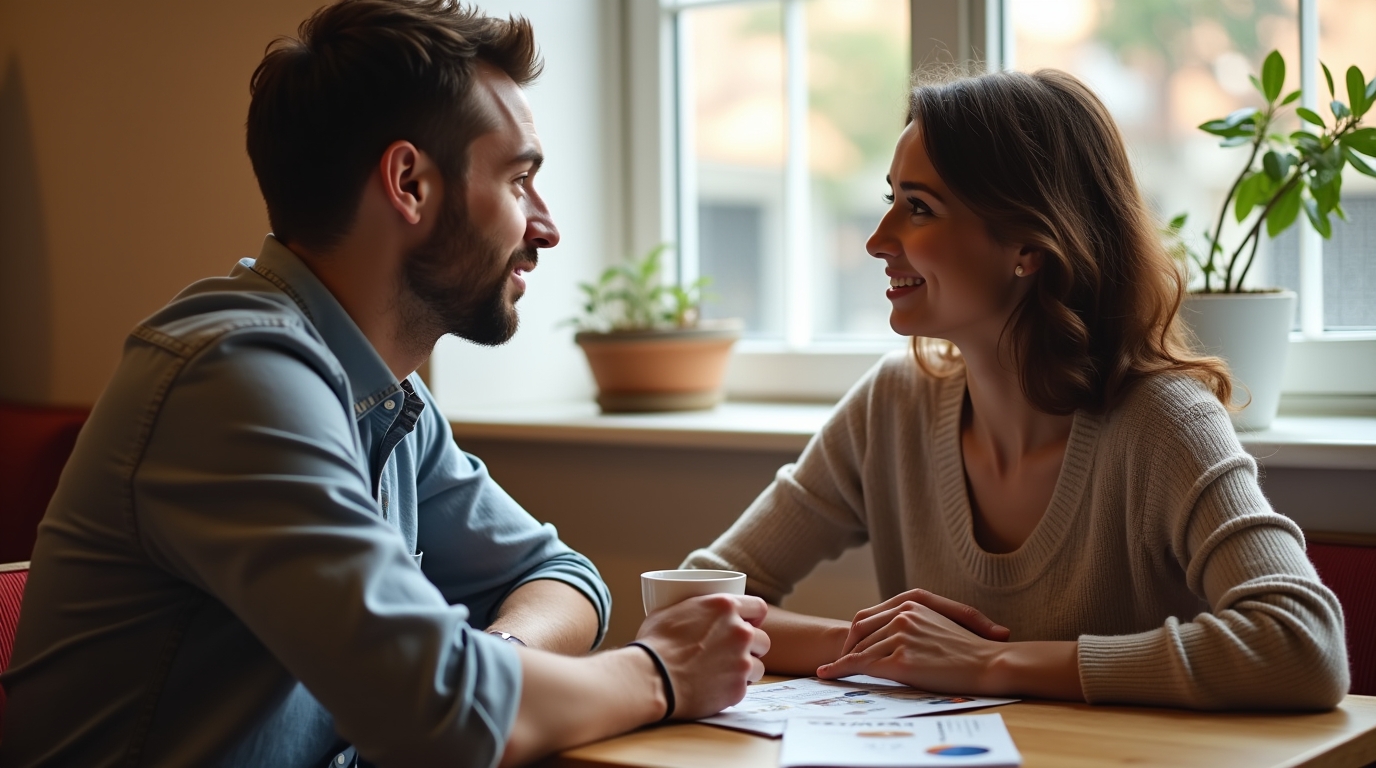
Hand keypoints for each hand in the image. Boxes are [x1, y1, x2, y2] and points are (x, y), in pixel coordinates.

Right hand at [635, 594, 769, 718]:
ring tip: (726, 673)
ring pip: (759, 666)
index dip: (754, 617)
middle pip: (763, 639)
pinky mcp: (738, 688)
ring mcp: (742, 661)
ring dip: (746, 670)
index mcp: (724, 607)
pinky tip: (716, 688)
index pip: (758, 607)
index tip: (747, 624)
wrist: (652, 678)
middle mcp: (740, 632)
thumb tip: (692, 611)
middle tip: (734, 652)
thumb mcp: (671, 610)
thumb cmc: (655, 643)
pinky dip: (733, 688)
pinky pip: (745, 688)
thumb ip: (694, 609)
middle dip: (752, 646)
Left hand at [818, 599, 1002, 693]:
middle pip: (859, 633)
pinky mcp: (902, 660)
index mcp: (911, 602)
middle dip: (845, 650)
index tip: (845, 648)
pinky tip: (830, 674)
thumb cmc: (968, 650)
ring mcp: (901, 636)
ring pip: (860, 651)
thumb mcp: (937, 624)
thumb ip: (912, 624)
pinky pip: (863, 666)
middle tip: (835, 664)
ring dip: (843, 663)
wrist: (989, 663)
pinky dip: (842, 670)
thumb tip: (890, 636)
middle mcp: (903, 615)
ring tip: (829, 672)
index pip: (868, 617)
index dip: (853, 635)